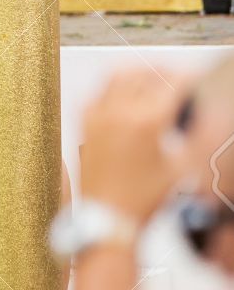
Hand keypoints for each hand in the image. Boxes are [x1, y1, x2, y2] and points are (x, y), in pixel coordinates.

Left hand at [79, 67, 194, 225]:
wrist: (109, 217)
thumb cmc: (143, 199)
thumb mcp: (183, 168)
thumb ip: (197, 137)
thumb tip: (204, 118)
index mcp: (147, 121)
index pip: (173, 84)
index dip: (189, 80)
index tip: (196, 81)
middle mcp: (119, 112)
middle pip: (146, 73)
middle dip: (165, 72)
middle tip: (178, 80)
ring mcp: (98, 116)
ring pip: (118, 75)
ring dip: (139, 72)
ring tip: (153, 79)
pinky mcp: (85, 123)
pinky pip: (98, 91)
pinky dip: (113, 86)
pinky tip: (125, 94)